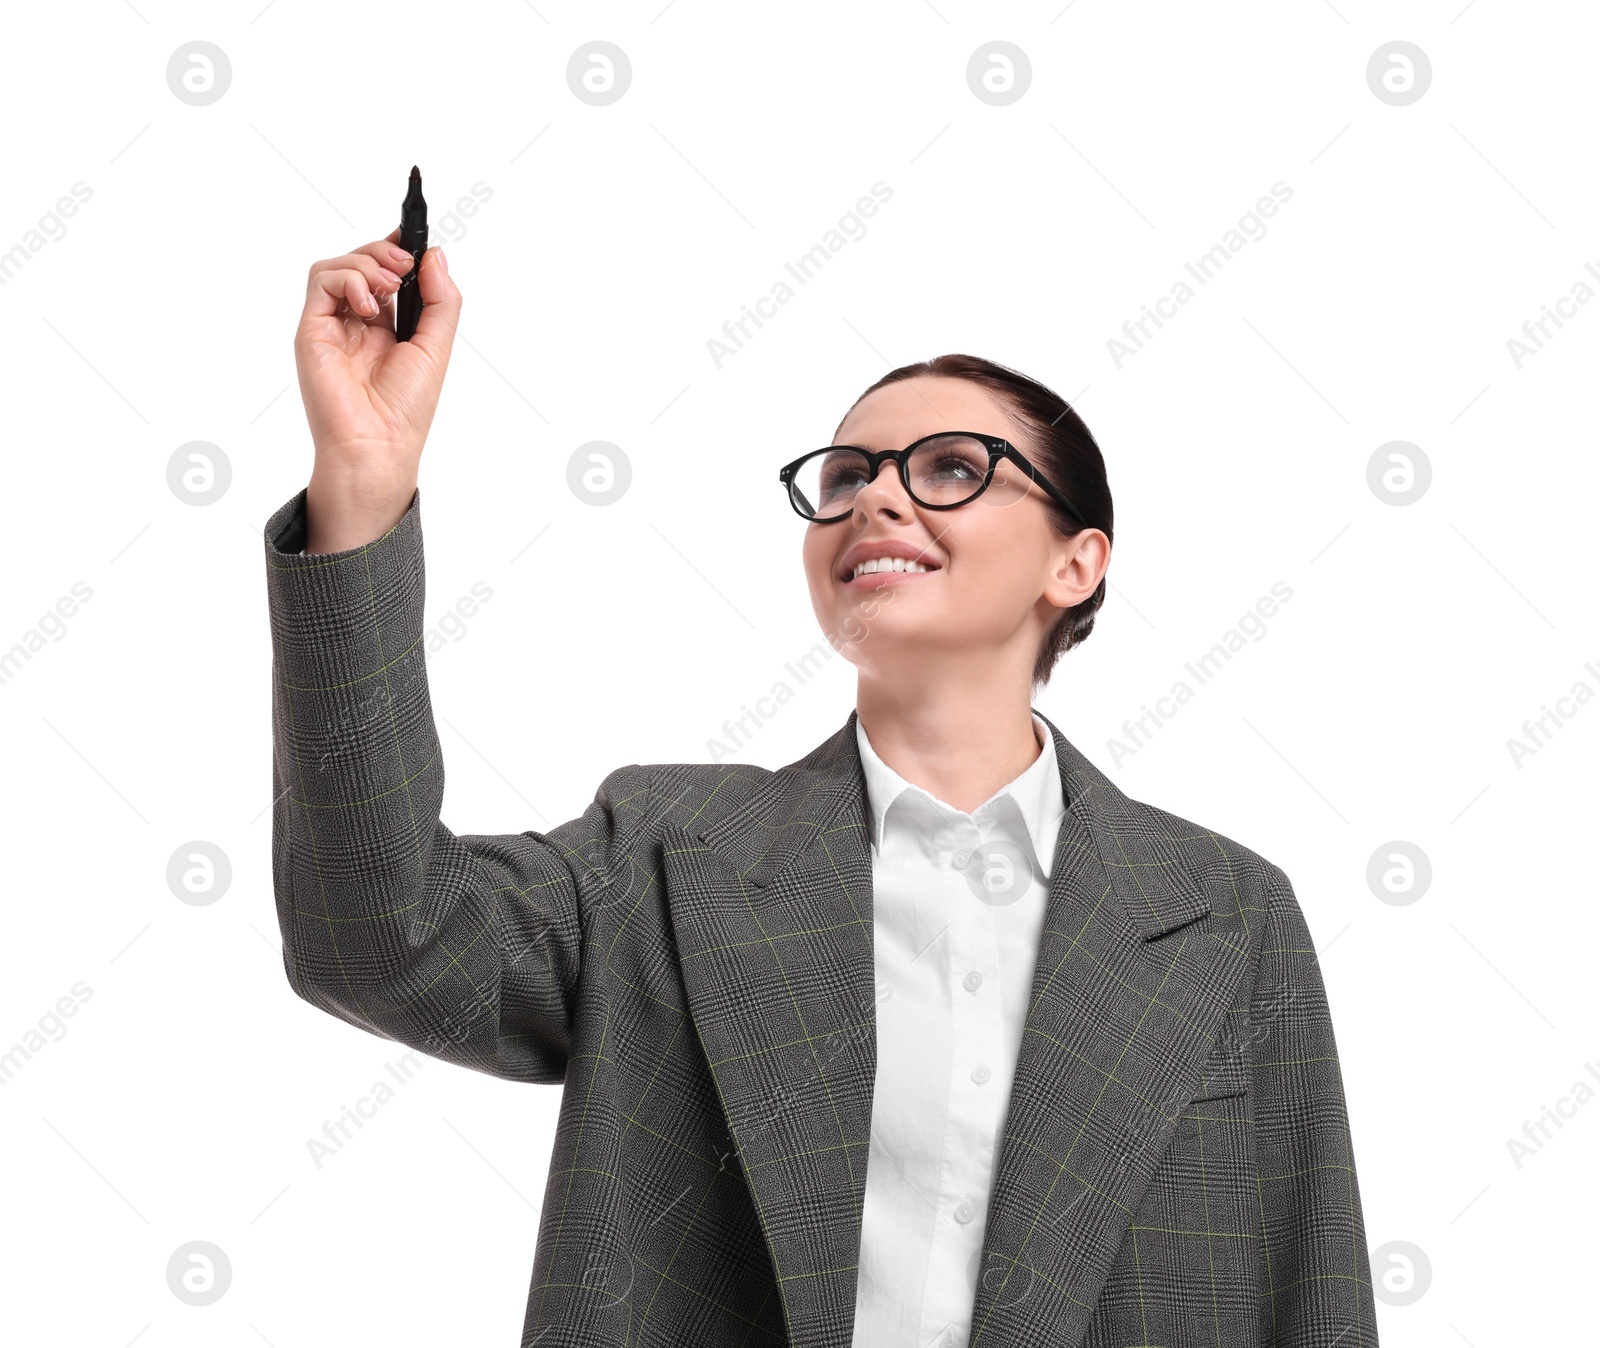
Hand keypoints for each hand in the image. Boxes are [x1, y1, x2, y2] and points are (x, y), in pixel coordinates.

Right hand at [295, 228, 461, 551]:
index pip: (387, 273)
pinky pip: (321, 280)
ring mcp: (332, 324)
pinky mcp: (312, 329)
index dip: (399, 249)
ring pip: (338, 265)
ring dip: (368, 263)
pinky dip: (348, 280)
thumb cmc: (406, 408)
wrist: (378, 444)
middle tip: (405, 269)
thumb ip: (441, 299)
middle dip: (386, 252)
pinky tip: (370, 306)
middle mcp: (357, 323)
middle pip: (362, 261)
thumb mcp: (437, 346)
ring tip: (389, 287)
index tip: (414, 237)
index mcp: (387, 327)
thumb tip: (434, 254)